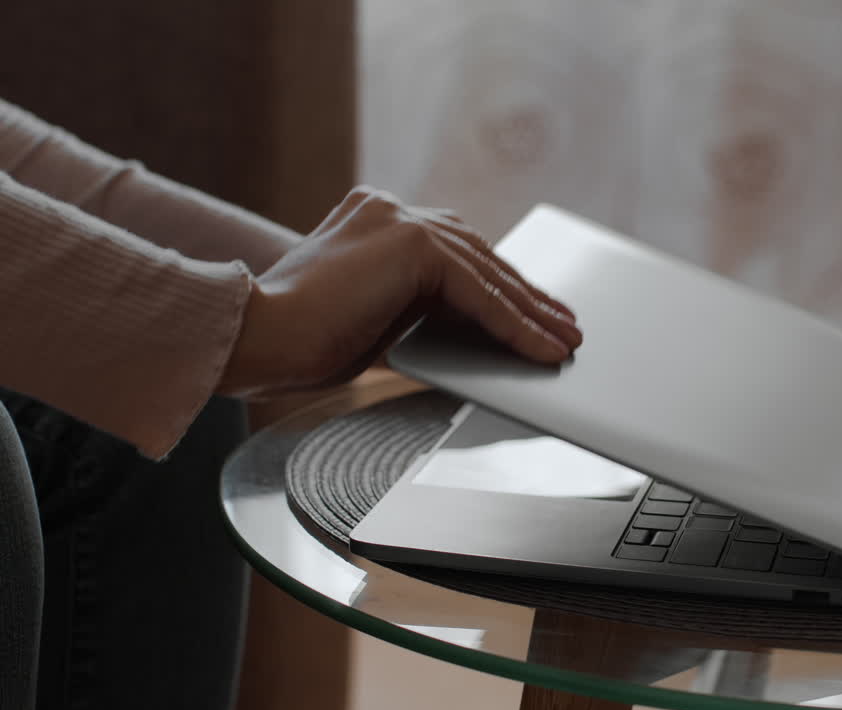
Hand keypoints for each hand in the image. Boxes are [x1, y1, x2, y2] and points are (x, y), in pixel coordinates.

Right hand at [216, 186, 581, 396]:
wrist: (257, 340)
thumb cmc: (300, 344)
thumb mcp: (375, 320)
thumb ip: (419, 309)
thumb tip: (470, 331)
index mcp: (377, 220)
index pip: (456, 253)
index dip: (501, 287)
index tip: (535, 313)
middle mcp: (391, 209)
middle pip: (479, 257)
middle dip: (526, 298)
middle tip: (564, 328)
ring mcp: (400, 218)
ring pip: (486, 273)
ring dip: (530, 313)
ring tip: (563, 343)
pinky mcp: (411, 242)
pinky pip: (479, 291)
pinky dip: (513, 324)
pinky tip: (540, 348)